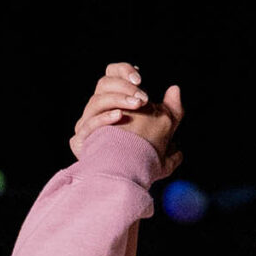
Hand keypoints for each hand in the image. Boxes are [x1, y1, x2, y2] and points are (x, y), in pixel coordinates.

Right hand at [70, 62, 183, 177]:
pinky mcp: (81, 143)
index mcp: (113, 103)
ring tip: (138, 106)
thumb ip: (172, 111)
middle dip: (124, 87)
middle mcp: (97, 112)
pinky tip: (119, 116)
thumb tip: (175, 89)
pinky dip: (104, 118)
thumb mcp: (164, 134)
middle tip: (143, 97)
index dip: (123, 71)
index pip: (111, 75)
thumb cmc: (146, 159)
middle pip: (103, 85)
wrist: (130, 185)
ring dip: (119, 99)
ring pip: (96, 101)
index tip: (141, 79)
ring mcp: (87, 127)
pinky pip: (88, 125)